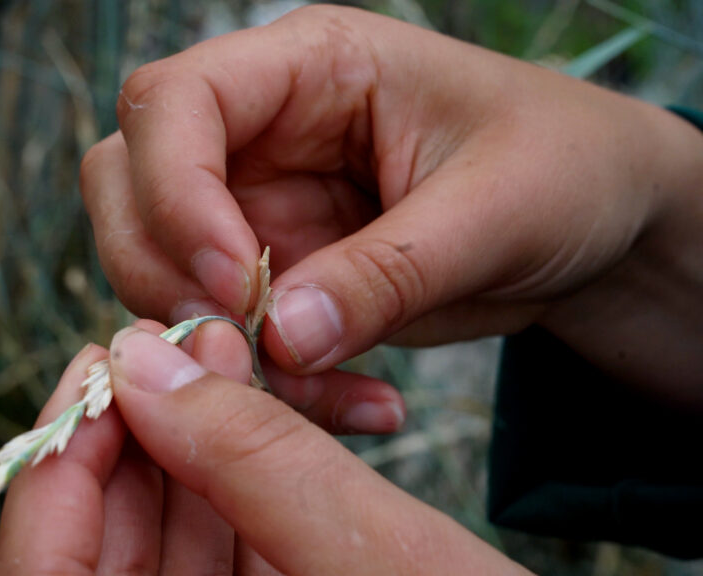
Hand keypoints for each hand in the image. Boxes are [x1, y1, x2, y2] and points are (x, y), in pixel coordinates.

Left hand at [0, 323, 530, 573]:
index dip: (65, 457)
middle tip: (178, 341)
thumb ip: (255, 463)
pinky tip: (257, 411)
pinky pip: (217, 551)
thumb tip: (143, 361)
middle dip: (139, 430)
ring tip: (226, 354)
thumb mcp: (379, 556)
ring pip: (164, 540)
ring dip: (190, 442)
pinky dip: (232, 480)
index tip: (109, 360)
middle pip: (102, 546)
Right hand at [81, 5, 702, 402]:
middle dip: (165, 272)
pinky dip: (268, 383)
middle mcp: (259, 131)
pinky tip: (355, 405)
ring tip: (320, 390)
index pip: (173, 103)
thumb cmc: (563, 169)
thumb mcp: (494, 210)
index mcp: (306, 67)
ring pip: (156, 267)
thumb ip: (386, 271)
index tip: (231, 279)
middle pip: (128, 182)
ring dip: (214, 344)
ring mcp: (257, 204)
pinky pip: (224, 331)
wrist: (595, 224)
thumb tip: (280, 336)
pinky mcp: (273, 273)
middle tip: (243, 344)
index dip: (174, 190)